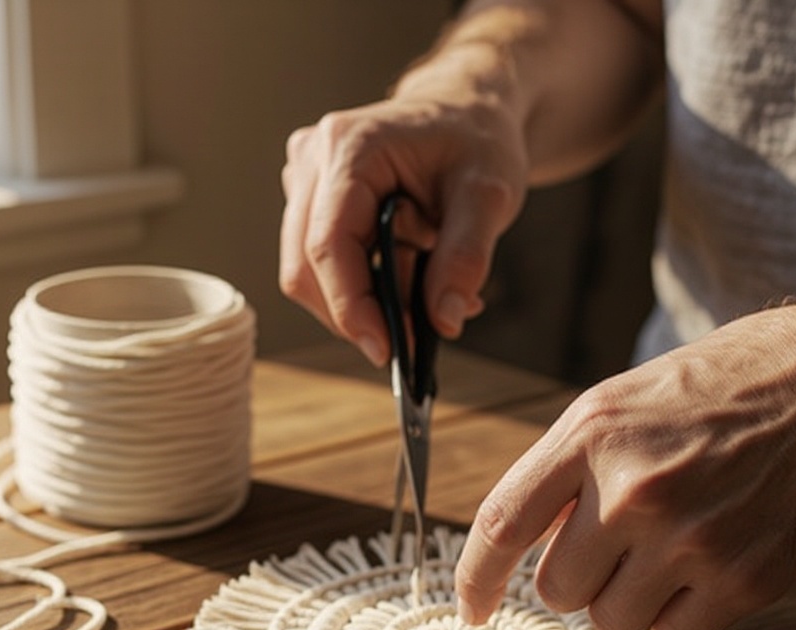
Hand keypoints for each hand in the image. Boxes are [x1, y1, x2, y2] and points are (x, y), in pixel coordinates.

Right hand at [279, 89, 527, 364]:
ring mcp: (305, 182)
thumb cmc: (476, 140)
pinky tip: (409, 279)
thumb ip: (466, 257)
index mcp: (350, 147)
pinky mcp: (311, 204)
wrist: (466, 112)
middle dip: (356, 315)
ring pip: (308, 275)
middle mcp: (313, 160)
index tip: (386, 351)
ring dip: (363, 304)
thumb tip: (444, 321)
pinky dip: (364, 290)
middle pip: (306, 269)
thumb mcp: (490, 195)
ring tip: (424, 296)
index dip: (351, 308)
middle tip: (412, 338)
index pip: (328, 246)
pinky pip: (323, 267)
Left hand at [455, 301, 795, 629]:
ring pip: (611, 623)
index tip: (471, 610)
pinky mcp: (741, 580)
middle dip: (580, 579)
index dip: (474, 578)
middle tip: (622, 547)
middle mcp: (631, 487)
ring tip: (674, 550)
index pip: (502, 524)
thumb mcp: (630, 401)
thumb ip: (572, 469)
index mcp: (591, 432)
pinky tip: (710, 569)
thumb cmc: (732, 386)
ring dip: (630, 601)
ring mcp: (687, 537)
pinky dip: (681, 617)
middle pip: (556, 590)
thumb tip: (537, 544)